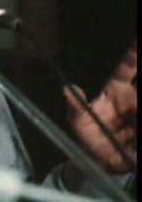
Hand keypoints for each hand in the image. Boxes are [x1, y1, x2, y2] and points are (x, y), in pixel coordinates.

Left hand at [65, 39, 136, 172]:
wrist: (100, 162)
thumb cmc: (89, 137)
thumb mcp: (78, 122)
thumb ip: (75, 107)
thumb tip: (67, 89)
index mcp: (117, 91)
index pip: (128, 67)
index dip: (134, 53)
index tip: (137, 39)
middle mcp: (134, 99)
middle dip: (141, 76)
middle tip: (138, 76)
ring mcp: (140, 112)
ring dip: (139, 102)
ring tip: (134, 118)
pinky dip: (140, 121)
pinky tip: (136, 128)